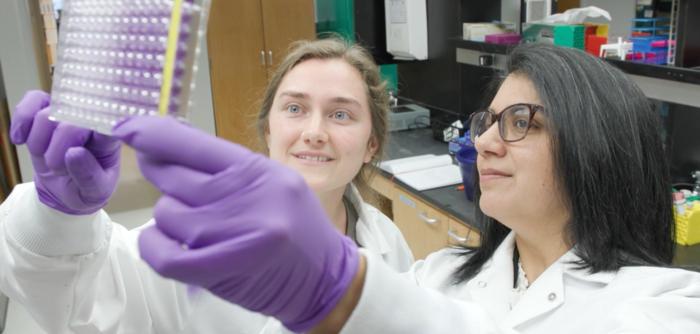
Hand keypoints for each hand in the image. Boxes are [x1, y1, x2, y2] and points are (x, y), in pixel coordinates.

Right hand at [10, 91, 120, 214]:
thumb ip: (89, 176)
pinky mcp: (46, 111)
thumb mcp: (95, 192)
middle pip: (71, 118)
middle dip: (57, 146)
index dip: (91, 129)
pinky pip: (32, 101)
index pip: (106, 122)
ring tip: (42, 157)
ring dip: (38, 140)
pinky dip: (22, 120)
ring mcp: (67, 114)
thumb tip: (74, 153)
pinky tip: (19, 139)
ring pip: (48, 112)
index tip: (75, 148)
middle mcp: (90, 121)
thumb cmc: (86, 189)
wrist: (64, 189)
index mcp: (109, 138)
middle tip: (55, 167)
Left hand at [113, 116, 358, 331]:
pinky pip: (162, 252)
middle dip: (161, 173)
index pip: (192, 143)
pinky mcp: (220, 269)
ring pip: (166, 212)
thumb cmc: (298, 228)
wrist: (326, 279)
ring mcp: (233, 234)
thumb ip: (227, 167)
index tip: (129, 127)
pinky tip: (165, 243)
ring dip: (171, 218)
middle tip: (166, 176)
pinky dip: (155, 246)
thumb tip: (168, 146)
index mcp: (260, 171)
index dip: (152, 132)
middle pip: (172, 176)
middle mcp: (247, 197)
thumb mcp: (274, 182)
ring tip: (198, 225)